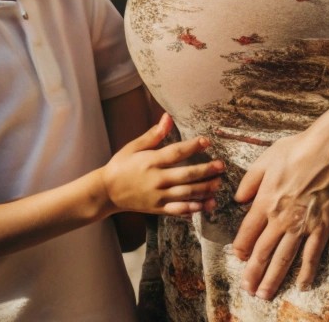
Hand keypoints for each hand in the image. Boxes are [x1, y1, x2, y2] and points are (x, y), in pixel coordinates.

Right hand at [99, 112, 224, 216]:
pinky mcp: (159, 209)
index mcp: (150, 162)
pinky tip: (206, 204)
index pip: (175, 152)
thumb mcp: (133, 147)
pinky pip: (179, 210)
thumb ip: (153, 135)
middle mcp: (156, 180)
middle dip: (206, 170)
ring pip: (186, 194)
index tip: (206, 141)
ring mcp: (158, 196)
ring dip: (204, 189)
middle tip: (221, 166)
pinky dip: (194, 208)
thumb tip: (168, 118)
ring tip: (217, 184)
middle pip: (186, 175)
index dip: (192, 146)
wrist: (107, 192)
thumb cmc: (120, 166)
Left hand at [230, 130, 328, 298]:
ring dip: (273, 278)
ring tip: (265, 294)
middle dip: (253, 273)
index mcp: (264, 202)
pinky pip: (312, 254)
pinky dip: (306, 271)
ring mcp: (302, 225)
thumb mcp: (264, 160)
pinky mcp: (322, 227)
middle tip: (248, 289)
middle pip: (262, 252)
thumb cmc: (296, 151)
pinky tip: (301, 283)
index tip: (239, 259)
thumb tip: (238, 200)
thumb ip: (249, 182)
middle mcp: (280, 218)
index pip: (248, 233)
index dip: (242, 249)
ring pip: (283, 258)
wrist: (328, 151)